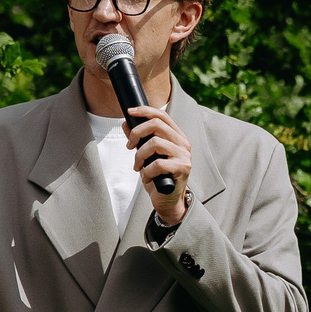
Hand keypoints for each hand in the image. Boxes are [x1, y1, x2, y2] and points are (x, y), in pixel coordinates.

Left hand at [123, 105, 192, 227]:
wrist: (168, 200)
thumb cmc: (158, 177)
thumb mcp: (146, 155)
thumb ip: (139, 139)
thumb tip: (125, 123)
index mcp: (176, 136)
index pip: (162, 115)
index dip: (145, 110)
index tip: (129, 112)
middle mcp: (183, 143)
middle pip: (156, 124)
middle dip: (136, 133)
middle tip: (129, 146)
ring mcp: (184, 155)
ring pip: (155, 143)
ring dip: (140, 155)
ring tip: (138, 166)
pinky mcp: (182, 168)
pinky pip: (157, 163)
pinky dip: (147, 171)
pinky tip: (147, 177)